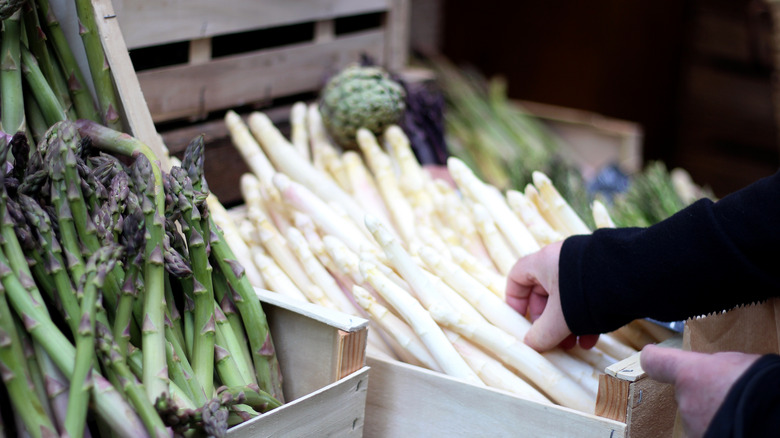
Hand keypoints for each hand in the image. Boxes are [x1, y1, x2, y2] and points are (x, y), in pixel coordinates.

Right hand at [505, 241, 597, 350]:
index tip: (519, 322)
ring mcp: (583, 268)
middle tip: (549, 339)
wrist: (635, 277)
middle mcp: (561, 261)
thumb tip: (531, 345)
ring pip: (566, 299)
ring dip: (565, 325)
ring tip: (572, 345)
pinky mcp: (603, 277)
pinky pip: (586, 299)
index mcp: (543, 262)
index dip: (514, 300)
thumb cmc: (587, 293)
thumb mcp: (560, 318)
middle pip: (542, 292)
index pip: (517, 276)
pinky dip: (585, 320)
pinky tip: (590, 340)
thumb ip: (541, 333)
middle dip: (545, 320)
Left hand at [640, 344, 759, 437]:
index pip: (656, 361)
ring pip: (698, 417)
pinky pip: (708, 431)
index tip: (653, 356)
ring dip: (713, 415)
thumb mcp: (739, 364)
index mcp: (691, 373)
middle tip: (729, 394)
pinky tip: (740, 425)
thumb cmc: (763, 385)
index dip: (656, 359)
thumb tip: (712, 371)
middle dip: (702, 394)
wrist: (776, 417)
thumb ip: (715, 366)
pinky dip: (721, 430)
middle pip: (685, 394)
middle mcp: (686, 402)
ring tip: (740, 412)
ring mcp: (694, 427)